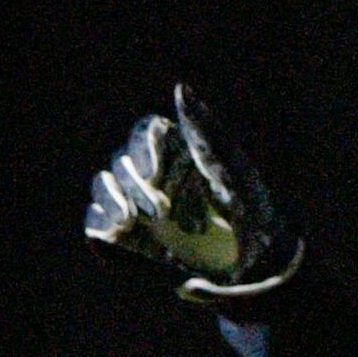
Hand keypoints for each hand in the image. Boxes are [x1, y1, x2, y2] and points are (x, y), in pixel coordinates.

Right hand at [83, 86, 295, 298]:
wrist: (261, 269)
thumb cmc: (256, 214)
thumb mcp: (233, 171)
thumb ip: (204, 130)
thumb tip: (180, 87)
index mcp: (180, 153)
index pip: (144, 133)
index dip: (143, 147)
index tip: (155, 171)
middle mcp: (156, 176)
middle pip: (122, 160)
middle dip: (136, 182)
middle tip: (162, 210)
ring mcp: (140, 205)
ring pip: (104, 185)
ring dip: (112, 198)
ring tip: (132, 219)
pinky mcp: (129, 236)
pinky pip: (96, 221)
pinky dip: (99, 222)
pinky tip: (120, 230)